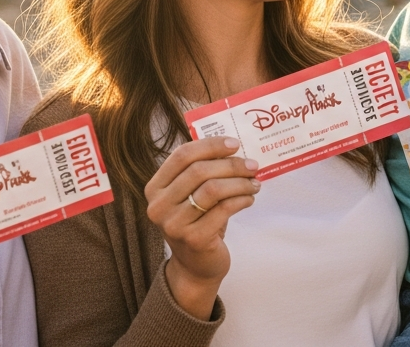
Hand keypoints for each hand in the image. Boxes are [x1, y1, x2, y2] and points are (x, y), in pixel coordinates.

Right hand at [144, 136, 260, 318]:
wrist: (196, 265)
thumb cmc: (197, 222)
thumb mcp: (191, 195)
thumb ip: (202, 172)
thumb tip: (234, 148)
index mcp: (155, 188)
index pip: (181, 155)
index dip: (210, 145)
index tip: (234, 144)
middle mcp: (158, 206)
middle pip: (198, 171)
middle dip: (231, 165)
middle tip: (252, 165)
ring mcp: (174, 224)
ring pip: (212, 189)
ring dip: (240, 182)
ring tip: (254, 183)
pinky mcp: (193, 239)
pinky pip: (223, 210)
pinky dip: (241, 199)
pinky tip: (249, 198)